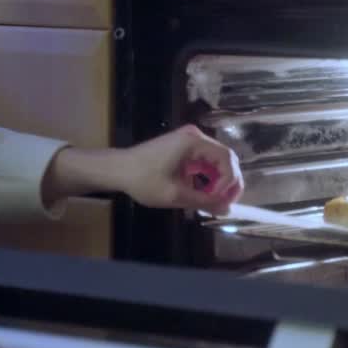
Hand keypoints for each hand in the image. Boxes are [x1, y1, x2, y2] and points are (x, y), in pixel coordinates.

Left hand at [41, 125, 243, 214]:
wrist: (117, 169)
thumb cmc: (143, 180)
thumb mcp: (175, 194)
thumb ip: (204, 201)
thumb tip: (227, 210)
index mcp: (193, 142)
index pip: (227, 159)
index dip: (230, 182)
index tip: (221, 202)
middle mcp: (194, 136)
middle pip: (224, 158)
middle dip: (228, 182)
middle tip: (224, 204)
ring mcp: (188, 140)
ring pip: (215, 161)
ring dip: (217, 181)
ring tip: (212, 202)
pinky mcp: (183, 148)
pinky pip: (203, 162)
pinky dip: (206, 178)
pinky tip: (200, 194)